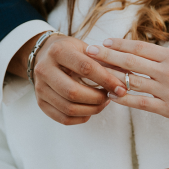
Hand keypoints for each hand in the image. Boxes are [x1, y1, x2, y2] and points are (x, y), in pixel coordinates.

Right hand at [9, 32, 126, 124]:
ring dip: (92, 109)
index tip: (122, 88)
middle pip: (74, 92)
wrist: (44, 55)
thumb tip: (129, 76)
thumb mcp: (86, 49)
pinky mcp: (40, 103)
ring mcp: (40, 88)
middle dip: (98, 98)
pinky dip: (82, 118)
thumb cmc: (71, 52)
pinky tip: (90, 110)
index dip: (107, 80)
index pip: (86, 68)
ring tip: (103, 102)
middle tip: (111, 97)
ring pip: (69, 108)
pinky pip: (64, 118)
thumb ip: (105, 62)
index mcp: (58, 52)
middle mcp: (44, 70)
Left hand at [85, 21, 168, 151]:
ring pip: (131, 81)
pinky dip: (124, 99)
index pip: (141, 48)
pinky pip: (141, 104)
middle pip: (130, 61)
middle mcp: (167, 72)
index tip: (104, 42)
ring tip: (92, 74)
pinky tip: (111, 96)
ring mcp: (167, 91)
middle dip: (106, 56)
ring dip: (110, 77)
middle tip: (87, 52)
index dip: (120, 45)